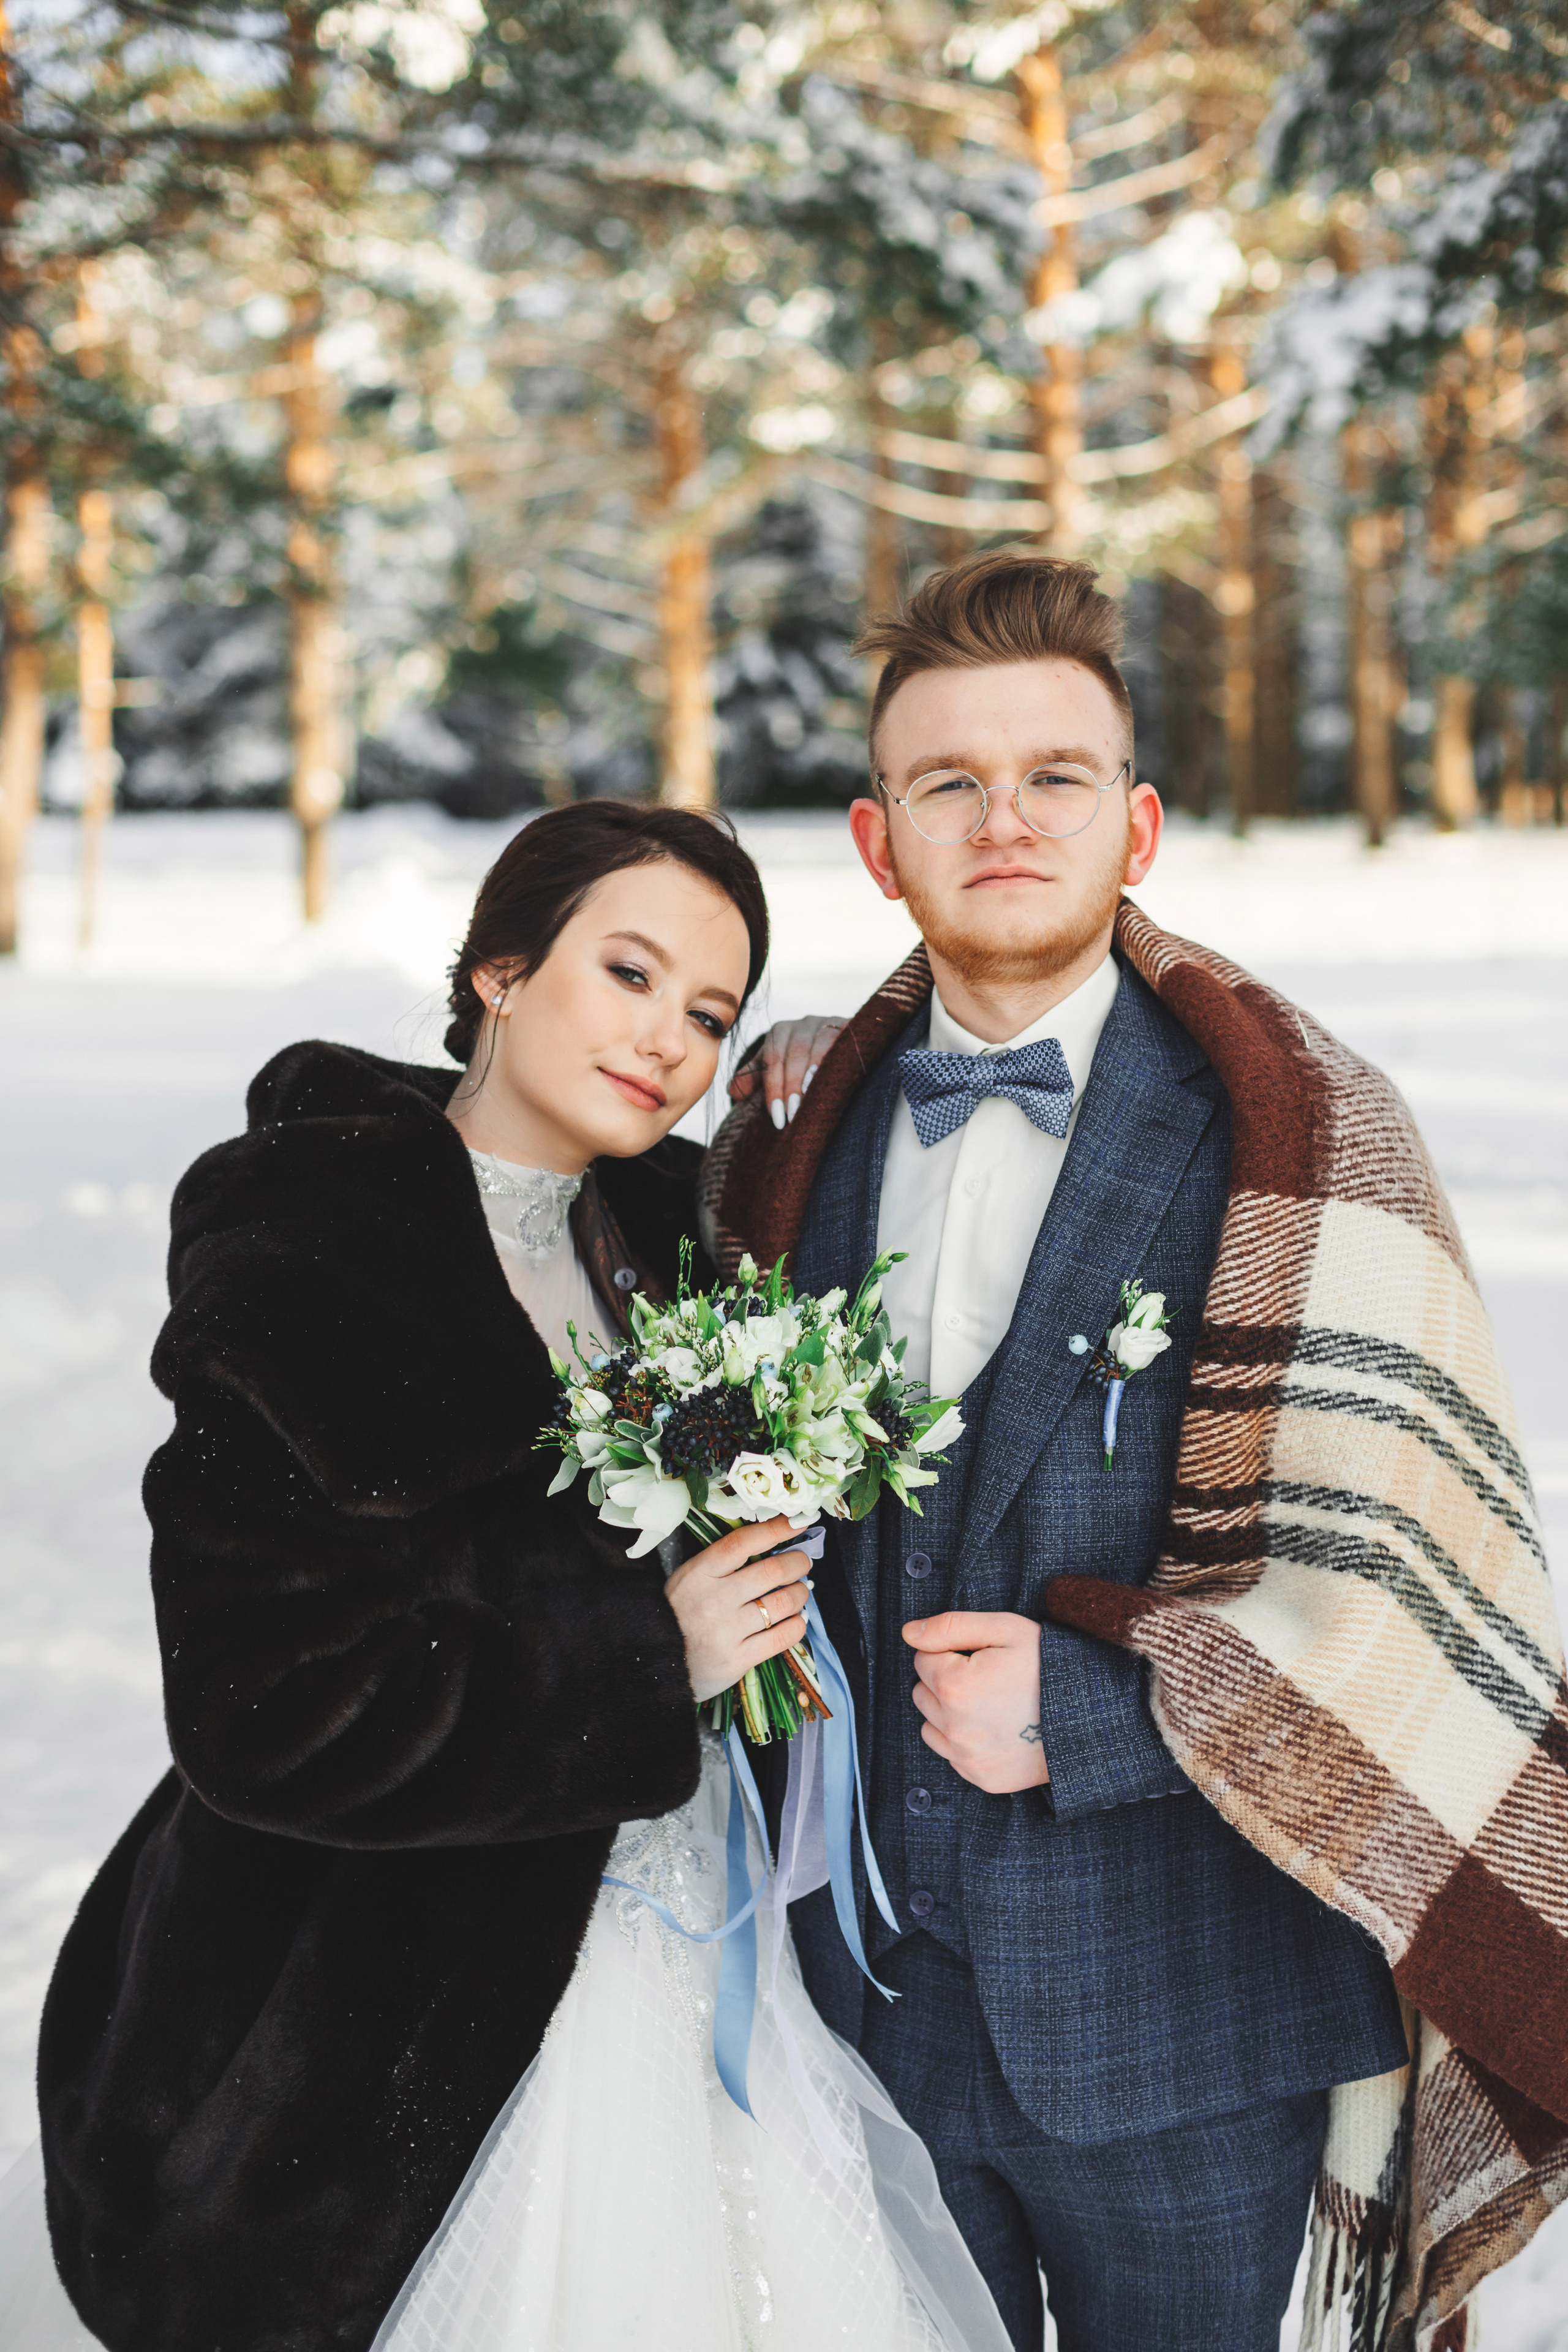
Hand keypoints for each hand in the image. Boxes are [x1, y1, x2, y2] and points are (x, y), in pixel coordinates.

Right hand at [665, 1516, 812, 1702]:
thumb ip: (722, 1564)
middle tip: (802, 1562)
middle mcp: (714, 1600)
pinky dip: (797, 1624)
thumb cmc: (677, 1615)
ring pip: (782, 1603)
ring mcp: (726, 1631)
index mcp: (698, 1573)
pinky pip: (783, 1637)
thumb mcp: (689, 1579)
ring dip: (800, 1593)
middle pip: (771, 1571)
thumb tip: (769, 1544)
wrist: (655, 1663)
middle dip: (797, 1562)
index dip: (775, 1529)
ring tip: (799, 1591)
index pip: (743, 1543)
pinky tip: (795, 1619)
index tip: (797, 1522)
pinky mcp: (737, 1659)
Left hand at [728, 1017, 846, 1126]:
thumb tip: (733, 1091)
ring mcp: (829, 1022)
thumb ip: (755, 1078)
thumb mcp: (776, 1069)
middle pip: (794, 1052)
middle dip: (791, 1085)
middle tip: (792, 1114)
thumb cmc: (801, 1065)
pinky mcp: (851, 1026)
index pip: (772, 1058)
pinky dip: (836, 1058)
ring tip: (809, 1099)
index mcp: (781, 1031)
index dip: (773, 1087)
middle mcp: (804, 1023)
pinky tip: (835, 1079)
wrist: (840, 1048)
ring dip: (813, 1073)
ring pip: (819, 1043)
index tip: (776, 1116)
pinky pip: (844, 1039)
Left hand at [903, 1611, 1049, 1794]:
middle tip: (987, 1678)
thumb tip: (909, 1633)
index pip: (922, 1659)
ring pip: (931, 1724)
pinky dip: (964, 1740)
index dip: (952, 1652)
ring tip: (990, 1703)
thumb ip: (949, 1627)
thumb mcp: (1005, 1629)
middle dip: (945, 1680)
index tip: (982, 1656)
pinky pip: (951, 1755)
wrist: (1092, 1716)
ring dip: (949, 1712)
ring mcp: (968, 1758)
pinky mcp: (982, 1779)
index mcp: (954, 1686)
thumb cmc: (1050, 1666)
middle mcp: (955, 1727)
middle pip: (922, 1692)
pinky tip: (995, 1728)